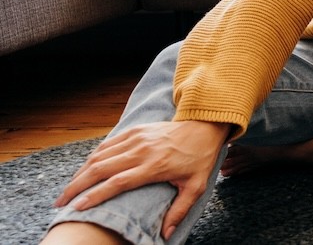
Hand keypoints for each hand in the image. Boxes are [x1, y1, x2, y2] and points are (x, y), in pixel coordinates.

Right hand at [54, 120, 229, 239]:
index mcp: (154, 166)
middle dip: (76, 186)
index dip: (96, 195)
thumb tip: (166, 234)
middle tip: (61, 203)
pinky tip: (83, 170)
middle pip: (100, 169)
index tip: (78, 208)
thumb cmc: (199, 159)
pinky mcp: (134, 130)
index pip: (118, 183)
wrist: (204, 127)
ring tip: (68, 190)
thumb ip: (179, 210)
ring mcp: (136, 138)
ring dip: (80, 173)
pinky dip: (92, 158)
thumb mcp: (195, 186)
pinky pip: (107, 144)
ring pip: (99, 156)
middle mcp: (141, 151)